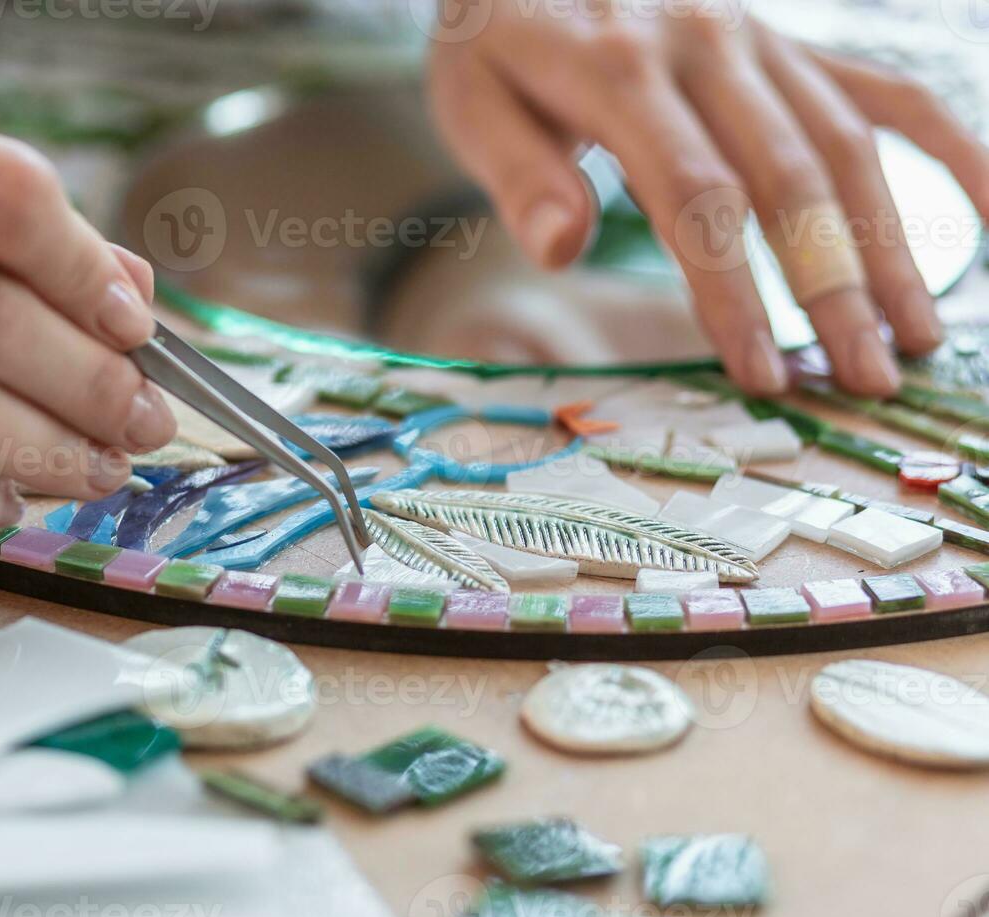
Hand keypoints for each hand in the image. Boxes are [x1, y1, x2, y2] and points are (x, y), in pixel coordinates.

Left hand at [427, 0, 988, 394]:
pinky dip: (949, 143)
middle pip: (789, 178)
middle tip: (864, 379)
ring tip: (916, 335)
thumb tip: (562, 245)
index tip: (761, 372)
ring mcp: (761, 40)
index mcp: (620, 70)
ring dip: (891, 243)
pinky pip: (883, 89)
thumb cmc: (496, 49)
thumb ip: (518, 173)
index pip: (694, 194)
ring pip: (848, 144)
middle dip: (832, 288)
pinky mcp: (790, 43)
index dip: (733, 290)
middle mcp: (707, 47)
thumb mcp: (472, 104)